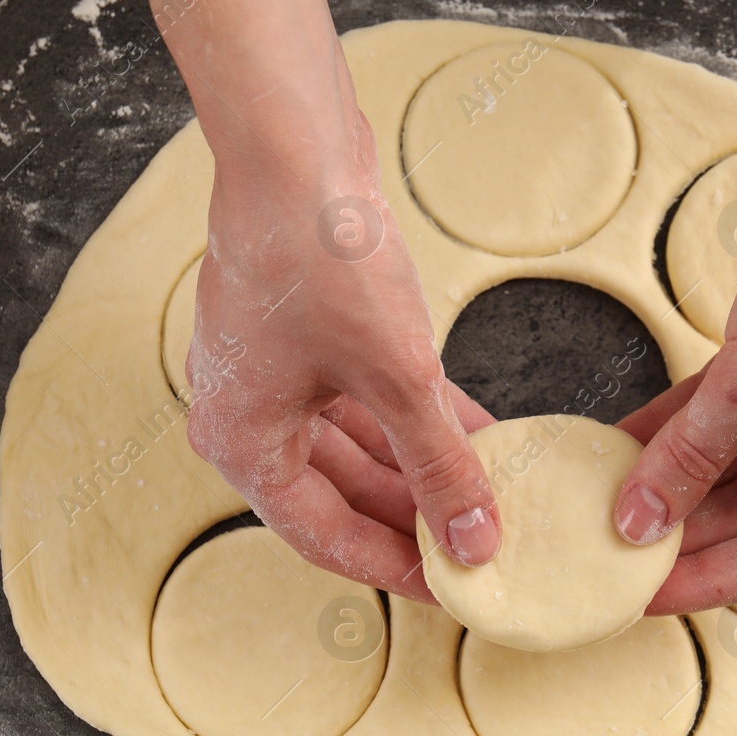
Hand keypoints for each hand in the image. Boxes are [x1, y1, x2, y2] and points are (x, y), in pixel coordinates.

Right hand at [184, 114, 499, 603]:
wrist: (295, 146)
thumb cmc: (318, 257)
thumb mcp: (395, 378)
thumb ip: (439, 465)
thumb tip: (476, 540)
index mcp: (242, 442)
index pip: (322, 537)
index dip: (392, 566)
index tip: (451, 589)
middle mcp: (249, 415)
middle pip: (342, 493)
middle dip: (415, 516)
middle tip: (483, 544)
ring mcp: (278, 372)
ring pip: (362, 445)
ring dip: (424, 466)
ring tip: (493, 493)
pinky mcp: (311, 333)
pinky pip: (370, 396)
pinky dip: (420, 416)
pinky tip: (482, 434)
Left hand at [613, 134, 736, 613]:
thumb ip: (692, 455)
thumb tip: (637, 521)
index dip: (704, 580)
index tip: (639, 599)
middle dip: (682, 530)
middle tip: (609, 554)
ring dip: (674, 477)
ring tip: (603, 501)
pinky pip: (730, 414)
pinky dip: (681, 428)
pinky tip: (622, 443)